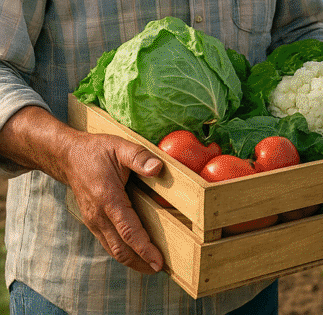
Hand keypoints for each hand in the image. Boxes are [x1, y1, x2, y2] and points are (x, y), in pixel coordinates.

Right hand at [64, 131, 164, 273]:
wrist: (68, 157)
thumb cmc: (97, 151)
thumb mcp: (120, 147)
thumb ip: (140, 157)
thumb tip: (157, 168)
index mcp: (108, 198)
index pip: (128, 230)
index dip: (143, 248)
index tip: (158, 260)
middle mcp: (98, 215)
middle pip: (120, 248)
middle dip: (140, 261)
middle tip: (160, 268)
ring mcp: (94, 220)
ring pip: (113, 249)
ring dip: (132, 260)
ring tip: (151, 266)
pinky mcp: (93, 221)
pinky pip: (108, 242)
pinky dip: (122, 251)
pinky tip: (135, 254)